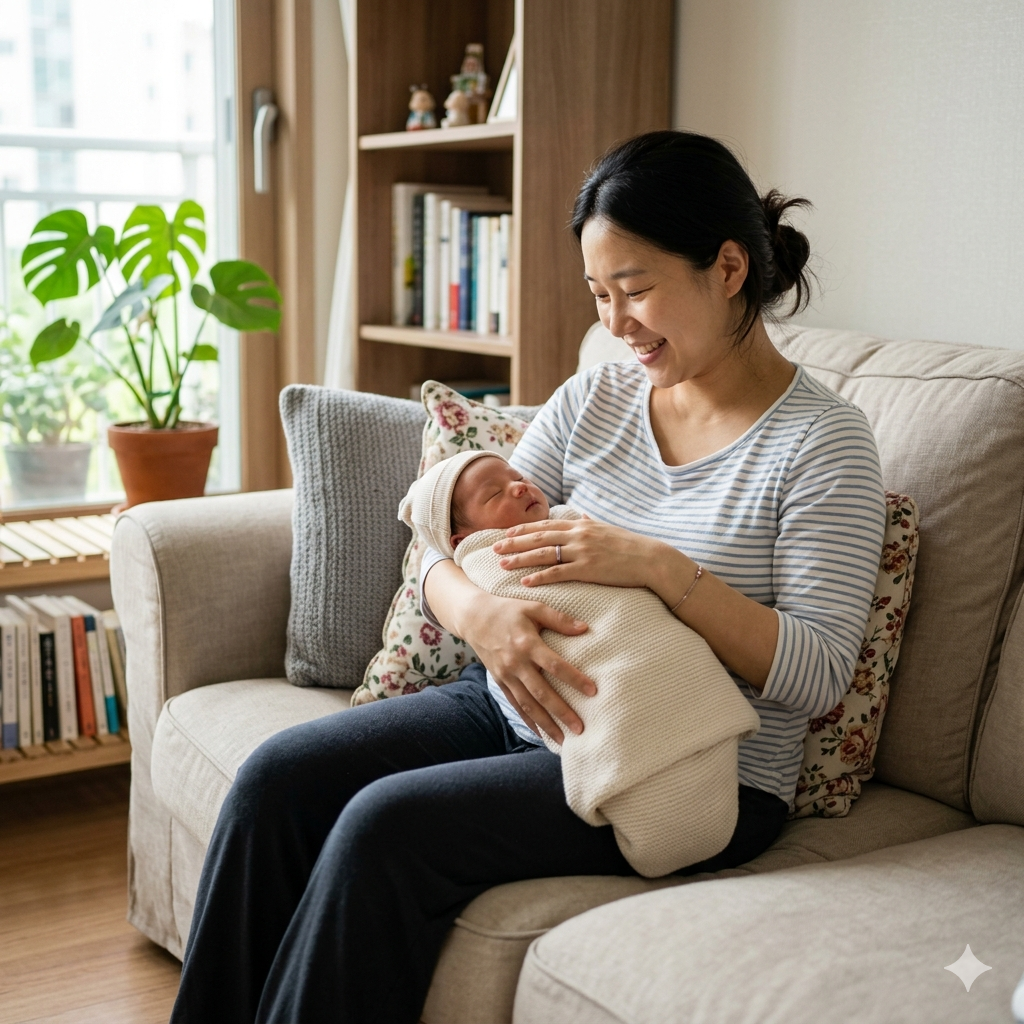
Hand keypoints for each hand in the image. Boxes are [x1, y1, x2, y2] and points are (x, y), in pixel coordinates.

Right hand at [458, 590, 596, 743]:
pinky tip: (542, 735)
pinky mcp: (500, 682)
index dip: (574, 679)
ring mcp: (506, 675)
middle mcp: (516, 663)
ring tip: (564, 740)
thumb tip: (584, 629)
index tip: (592, 691)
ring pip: (528, 705)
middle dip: (561, 712)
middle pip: (541, 692)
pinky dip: (529, 721)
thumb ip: (559, 619)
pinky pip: (516, 705)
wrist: (473, 617)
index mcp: (526, 644)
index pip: (554, 665)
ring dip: (546, 724)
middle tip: (580, 728)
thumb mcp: (533, 607)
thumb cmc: (507, 610)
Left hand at [492, 515, 663, 588]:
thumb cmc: (630, 546)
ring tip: (502, 565)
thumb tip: (580, 515)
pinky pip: (558, 573)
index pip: (545, 525)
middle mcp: (578, 535)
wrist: (650, 559)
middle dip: (514, 543)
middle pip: (538, 538)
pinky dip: (539, 577)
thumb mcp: (606, 528)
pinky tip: (525, 582)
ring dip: (520, 559)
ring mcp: (582, 552)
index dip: (523, 529)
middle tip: (494, 548)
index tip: (506, 533)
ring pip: (543, 554)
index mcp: (580, 525)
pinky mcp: (588, 569)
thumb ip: (589, 522)